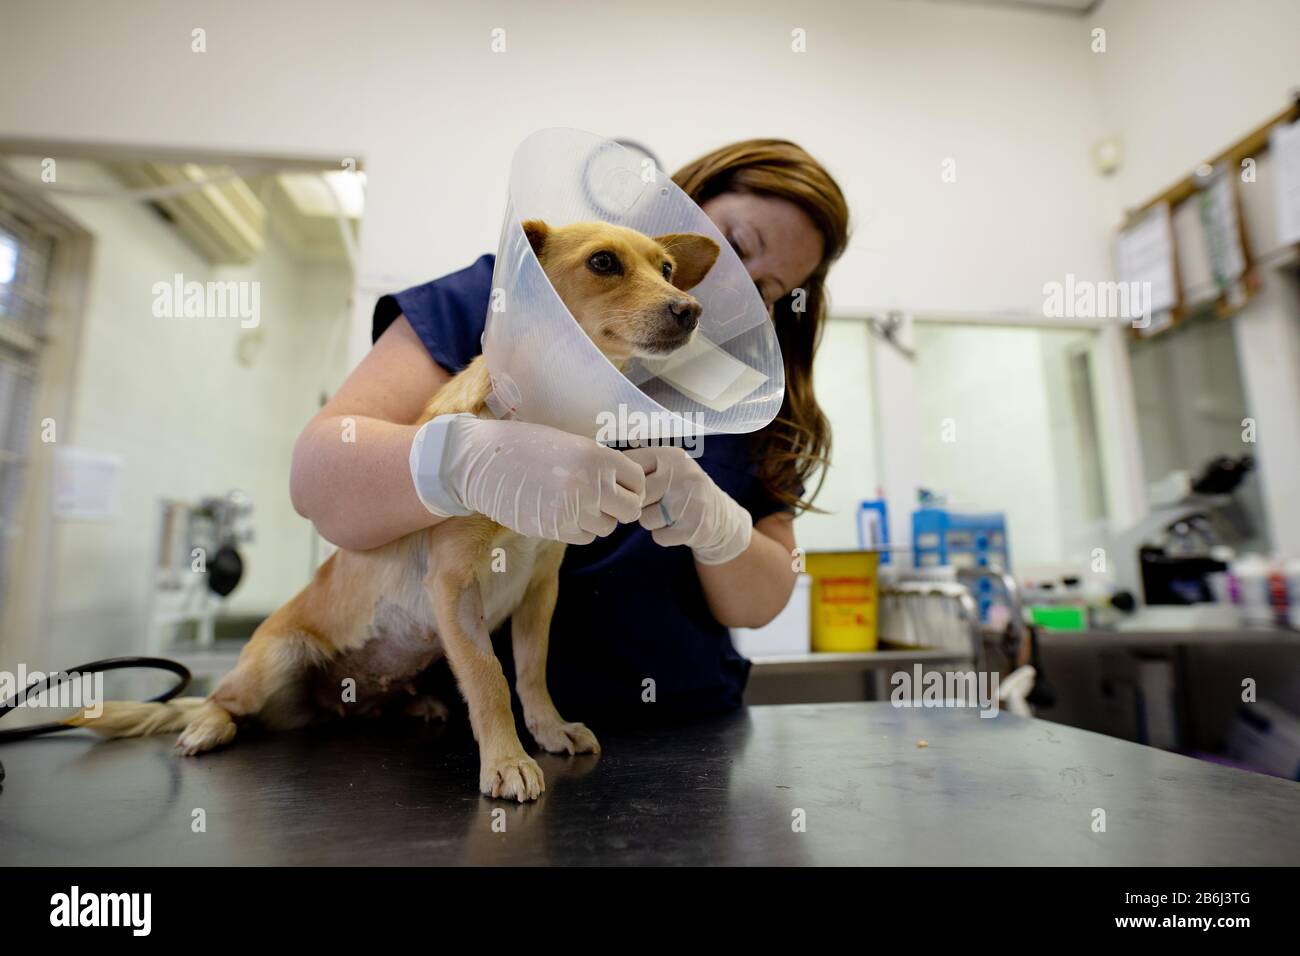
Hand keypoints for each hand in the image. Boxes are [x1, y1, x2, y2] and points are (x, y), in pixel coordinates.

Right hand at [414, 415, 645, 543]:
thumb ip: (599, 462)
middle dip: (620, 507)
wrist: (483, 462)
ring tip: (577, 503)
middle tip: (603, 499)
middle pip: (630, 510)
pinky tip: (563, 512)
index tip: (618, 484)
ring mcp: (573, 510)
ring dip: (598, 519)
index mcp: (596, 457)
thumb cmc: (526, 446)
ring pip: (607, 527)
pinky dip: (579, 529)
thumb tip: (624, 484)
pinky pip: (585, 537)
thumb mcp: (570, 443)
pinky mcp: (556, 529)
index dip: (630, 485)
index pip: (637, 481)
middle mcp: (590, 485)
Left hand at [624, 446, 751, 565]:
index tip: (633, 488)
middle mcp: (684, 473)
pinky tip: (676, 526)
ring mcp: (691, 500)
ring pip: (645, 519)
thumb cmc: (679, 490)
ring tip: (668, 513)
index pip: (630, 468)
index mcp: (671, 455)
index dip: (626, 484)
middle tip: (656, 502)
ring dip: (652, 521)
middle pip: (636, 497)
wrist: (718, 515)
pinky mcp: (695, 526)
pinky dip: (664, 536)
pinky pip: (659, 537)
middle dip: (640, 505)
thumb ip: (639, 466)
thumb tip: (599, 471)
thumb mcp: (666, 468)